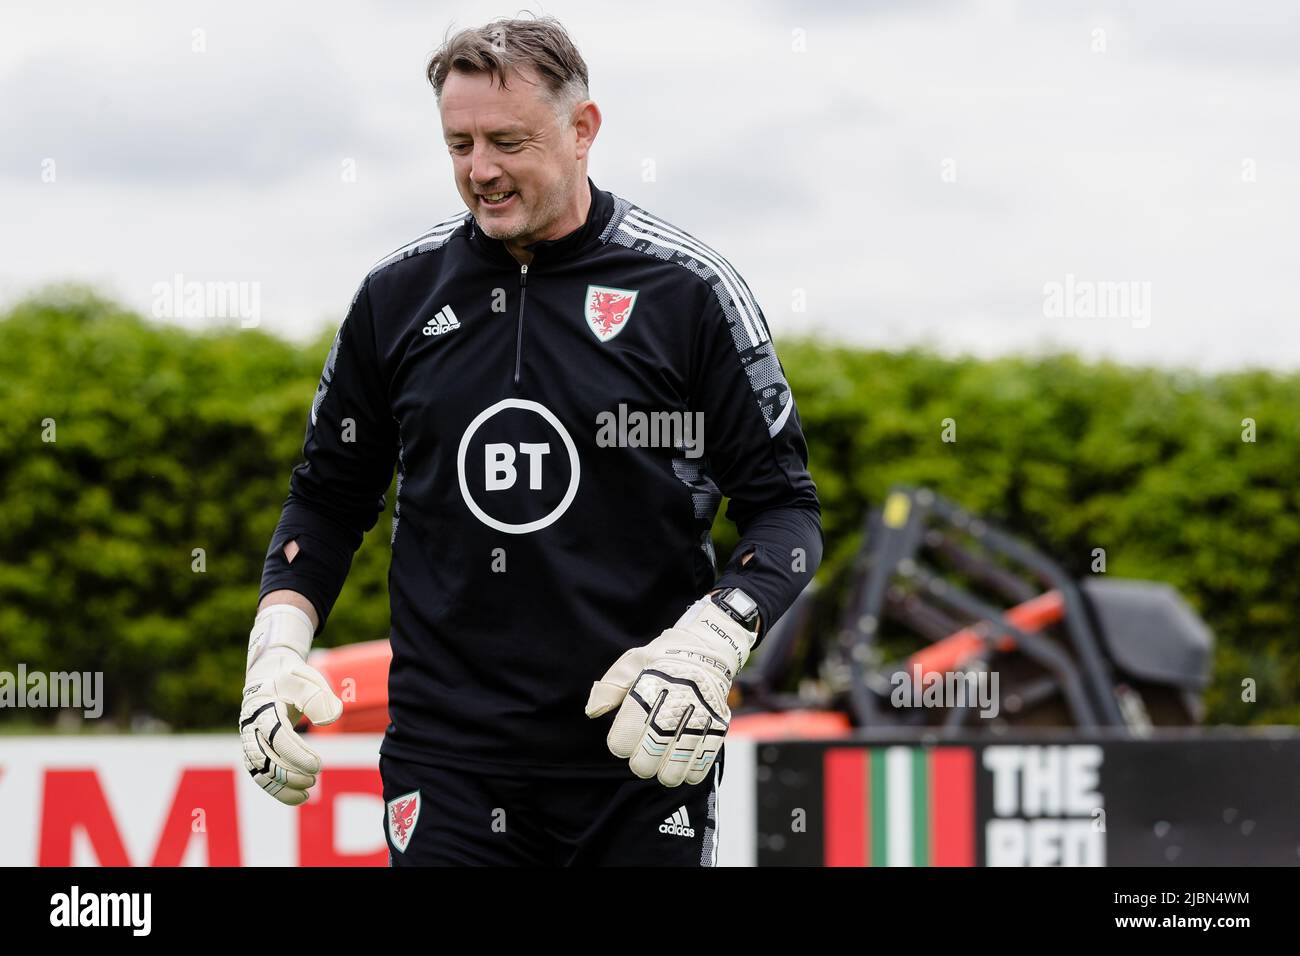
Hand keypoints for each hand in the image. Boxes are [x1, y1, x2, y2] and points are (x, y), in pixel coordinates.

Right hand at [239, 604, 342, 805]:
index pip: (277, 737)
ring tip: (309, 791)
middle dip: (289, 773)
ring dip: (283, 785)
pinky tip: (300, 797)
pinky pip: (259, 776)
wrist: (270, 675)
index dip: (296, 754)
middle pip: (264, 758)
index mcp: (263, 707)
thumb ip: (319, 696)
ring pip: (259, 771)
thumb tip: (331, 718)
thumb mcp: (307, 679)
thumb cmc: (292, 678)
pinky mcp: (253, 751)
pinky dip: (277, 790)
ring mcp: (249, 740)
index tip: (318, 765)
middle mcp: (250, 726)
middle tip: (315, 777)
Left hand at [585, 597, 754, 786]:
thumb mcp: (631, 663)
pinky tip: (683, 766)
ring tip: (661, 767)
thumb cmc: (662, 659)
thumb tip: (592, 712)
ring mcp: (700, 715)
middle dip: (641, 763)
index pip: (625, 734)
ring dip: (665, 772)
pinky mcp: (718, 724)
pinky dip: (690, 772)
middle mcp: (675, 701)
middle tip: (641, 759)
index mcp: (649, 686)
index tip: (623, 741)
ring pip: (677, 763)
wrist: (707, 649)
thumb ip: (610, 688)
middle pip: (651, 752)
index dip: (620, 744)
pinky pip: (703, 762)